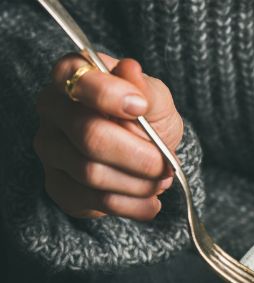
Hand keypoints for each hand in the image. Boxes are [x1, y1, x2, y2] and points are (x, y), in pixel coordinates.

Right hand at [34, 53, 182, 219]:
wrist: (146, 156)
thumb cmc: (147, 118)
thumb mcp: (157, 100)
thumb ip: (146, 90)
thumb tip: (130, 70)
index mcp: (72, 76)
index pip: (75, 78)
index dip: (109, 95)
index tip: (141, 108)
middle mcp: (53, 110)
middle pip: (89, 135)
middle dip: (138, 156)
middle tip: (166, 165)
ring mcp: (50, 149)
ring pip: (91, 173)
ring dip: (138, 183)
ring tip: (162, 181)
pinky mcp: (58, 185)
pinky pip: (93, 201)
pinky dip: (131, 206)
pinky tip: (151, 203)